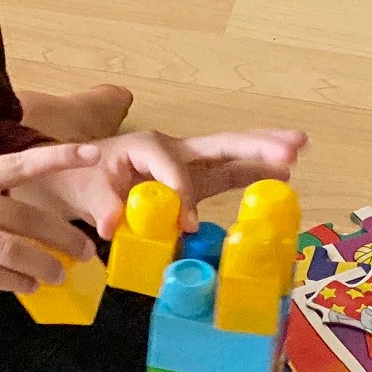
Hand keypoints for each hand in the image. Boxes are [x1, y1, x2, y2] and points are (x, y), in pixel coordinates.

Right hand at [0, 143, 103, 291]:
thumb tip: (24, 222)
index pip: (20, 163)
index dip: (58, 159)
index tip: (92, 156)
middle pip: (26, 218)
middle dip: (62, 237)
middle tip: (85, 252)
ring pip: (11, 252)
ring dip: (43, 266)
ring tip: (60, 274)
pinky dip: (14, 283)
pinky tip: (29, 286)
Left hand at [43, 128, 308, 236]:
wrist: (72, 178)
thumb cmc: (77, 178)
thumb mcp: (81, 191)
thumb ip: (100, 206)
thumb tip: (114, 226)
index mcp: (145, 148)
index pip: (171, 165)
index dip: (181, 191)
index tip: (185, 224)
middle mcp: (173, 150)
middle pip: (219, 144)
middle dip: (255, 145)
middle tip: (292, 147)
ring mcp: (186, 164)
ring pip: (230, 155)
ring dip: (264, 153)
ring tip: (298, 150)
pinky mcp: (192, 181)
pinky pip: (227, 175)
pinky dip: (254, 173)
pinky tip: (282, 175)